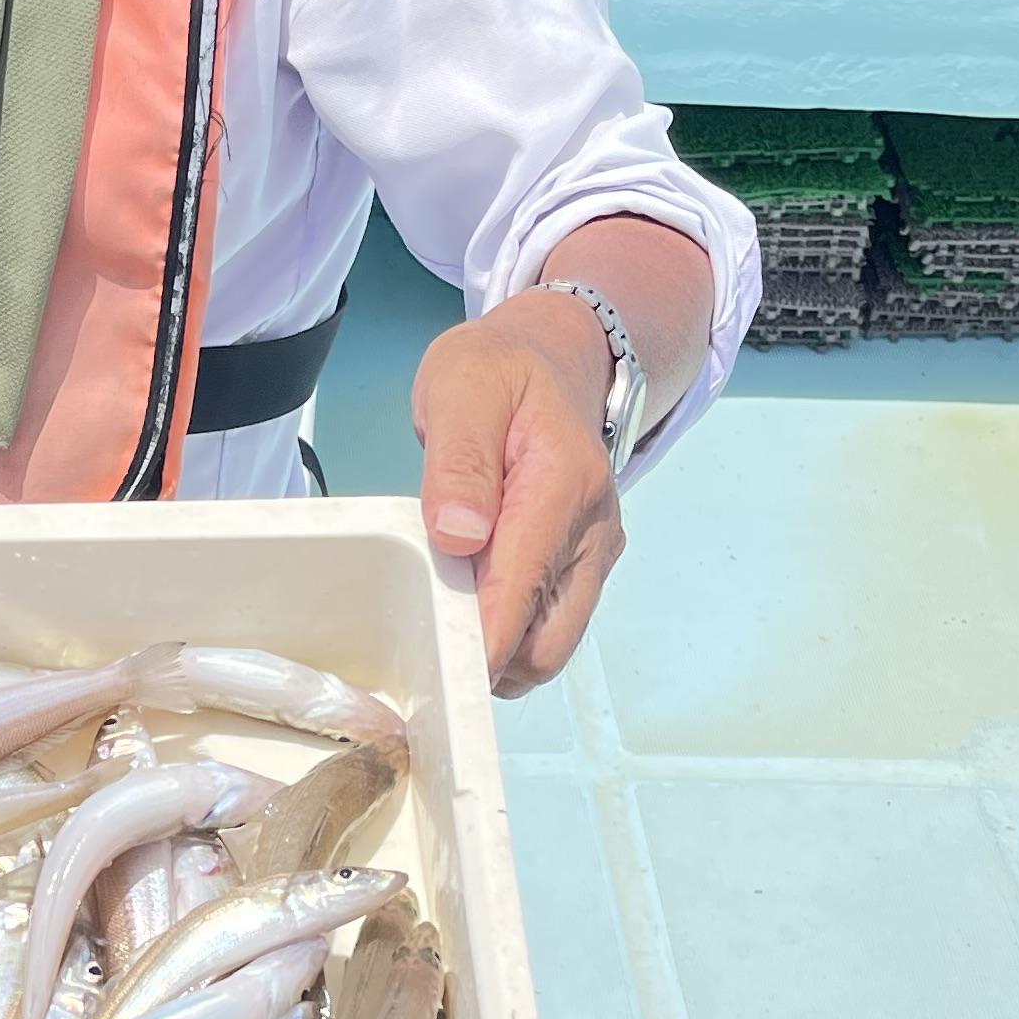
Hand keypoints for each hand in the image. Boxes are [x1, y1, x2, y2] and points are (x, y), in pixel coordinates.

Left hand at [410, 292, 625, 694]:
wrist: (550, 358)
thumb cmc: (500, 371)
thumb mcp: (462, 388)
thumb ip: (459, 462)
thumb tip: (458, 535)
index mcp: (563, 486)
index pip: (522, 590)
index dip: (478, 642)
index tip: (432, 660)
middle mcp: (593, 531)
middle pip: (546, 646)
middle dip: (488, 659)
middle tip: (425, 634)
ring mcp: (593, 554)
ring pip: (549, 647)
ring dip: (498, 651)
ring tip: (443, 609)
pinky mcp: (583, 567)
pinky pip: (548, 626)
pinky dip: (509, 634)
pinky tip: (468, 601)